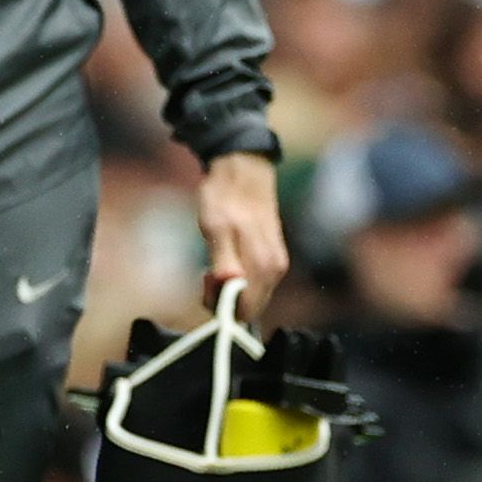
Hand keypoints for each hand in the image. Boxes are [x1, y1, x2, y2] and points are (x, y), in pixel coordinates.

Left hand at [197, 152, 287, 311]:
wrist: (243, 170)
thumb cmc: (225, 198)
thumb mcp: (216, 228)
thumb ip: (224, 262)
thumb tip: (229, 286)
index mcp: (264, 266)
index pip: (245, 311)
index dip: (220, 305)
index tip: (205, 282)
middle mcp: (276, 269)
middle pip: (250, 307)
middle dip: (224, 298)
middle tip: (205, 274)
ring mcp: (277, 264)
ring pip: (252, 295)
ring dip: (229, 288)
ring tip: (212, 266)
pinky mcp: (273, 258)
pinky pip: (254, 283)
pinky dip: (236, 279)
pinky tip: (224, 260)